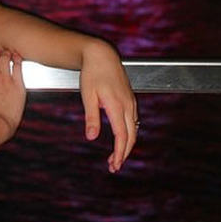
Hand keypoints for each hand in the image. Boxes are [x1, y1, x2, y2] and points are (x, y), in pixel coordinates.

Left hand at [79, 41, 138, 172]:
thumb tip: (92, 137)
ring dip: (126, 145)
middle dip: (123, 153)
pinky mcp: (130, 99)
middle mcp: (128, 105)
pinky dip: (128, 134)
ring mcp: (131, 102)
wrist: (102, 55)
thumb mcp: (87, 95)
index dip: (119, 153)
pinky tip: (121, 138)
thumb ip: (91, 117)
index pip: (122, 136)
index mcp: (117, 105)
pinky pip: (132, 121)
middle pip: (131, 136)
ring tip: (115, 157)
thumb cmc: (92, 73)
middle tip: (113, 166)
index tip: (114, 164)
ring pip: (133, 129)